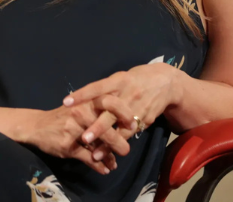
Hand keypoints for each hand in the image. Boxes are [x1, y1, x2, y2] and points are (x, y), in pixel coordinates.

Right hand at [24, 101, 130, 174]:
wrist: (37, 126)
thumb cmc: (63, 116)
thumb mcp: (80, 107)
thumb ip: (98, 112)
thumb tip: (121, 125)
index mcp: (86, 101)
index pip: (109, 102)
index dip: (124, 112)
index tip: (133, 123)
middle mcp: (80, 113)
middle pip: (105, 126)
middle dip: (119, 140)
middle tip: (126, 149)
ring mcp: (74, 129)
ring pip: (98, 145)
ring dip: (109, 156)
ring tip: (115, 163)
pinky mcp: (68, 145)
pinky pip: (87, 158)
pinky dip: (98, 166)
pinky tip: (104, 170)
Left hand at [63, 63, 181, 147]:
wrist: (166, 83)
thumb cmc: (136, 79)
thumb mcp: (121, 78)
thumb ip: (105, 89)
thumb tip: (83, 98)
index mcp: (118, 80)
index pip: (97, 87)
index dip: (82, 95)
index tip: (66, 102)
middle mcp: (127, 94)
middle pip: (110, 111)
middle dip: (97, 126)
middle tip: (84, 137)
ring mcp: (137, 108)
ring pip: (120, 128)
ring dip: (107, 142)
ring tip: (94, 154)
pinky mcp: (144, 120)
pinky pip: (130, 133)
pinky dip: (119, 143)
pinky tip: (110, 152)